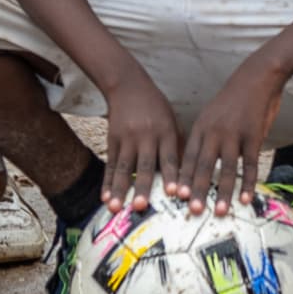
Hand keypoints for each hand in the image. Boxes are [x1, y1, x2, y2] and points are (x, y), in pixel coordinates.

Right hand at [97, 72, 184, 209]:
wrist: (128, 85)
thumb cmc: (156, 107)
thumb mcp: (171, 120)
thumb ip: (177, 145)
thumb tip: (187, 174)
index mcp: (165, 131)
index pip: (170, 157)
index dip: (171, 176)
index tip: (175, 193)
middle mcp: (145, 135)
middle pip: (144, 165)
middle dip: (142, 187)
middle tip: (141, 206)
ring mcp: (126, 138)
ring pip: (123, 167)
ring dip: (119, 189)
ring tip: (116, 208)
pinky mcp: (112, 139)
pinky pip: (110, 164)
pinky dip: (106, 182)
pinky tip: (105, 198)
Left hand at [178, 60, 286, 205]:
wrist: (257, 76)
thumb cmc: (234, 98)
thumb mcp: (212, 114)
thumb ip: (206, 136)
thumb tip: (198, 162)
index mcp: (201, 126)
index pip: (188, 156)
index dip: (182, 176)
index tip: (175, 195)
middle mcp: (214, 132)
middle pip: (203, 165)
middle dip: (197, 189)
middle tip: (192, 210)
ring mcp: (234, 134)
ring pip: (226, 168)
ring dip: (222, 192)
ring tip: (219, 211)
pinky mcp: (254, 136)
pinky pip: (250, 164)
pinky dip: (248, 183)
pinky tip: (246, 198)